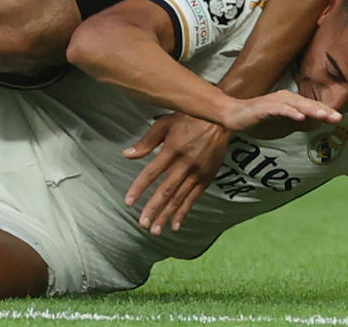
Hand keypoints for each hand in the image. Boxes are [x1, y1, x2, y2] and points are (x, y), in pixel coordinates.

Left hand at [122, 114, 229, 235]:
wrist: (220, 121)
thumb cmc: (188, 119)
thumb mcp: (165, 123)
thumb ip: (147, 141)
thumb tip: (127, 154)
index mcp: (172, 150)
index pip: (151, 173)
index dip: (139, 188)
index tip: (129, 202)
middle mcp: (184, 164)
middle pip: (166, 190)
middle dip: (153, 209)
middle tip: (143, 224)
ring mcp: (197, 173)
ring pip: (179, 198)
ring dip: (166, 215)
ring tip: (155, 230)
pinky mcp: (206, 178)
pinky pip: (193, 198)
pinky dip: (184, 212)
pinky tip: (175, 224)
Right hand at [219, 90, 339, 138]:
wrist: (234, 117)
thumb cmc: (259, 120)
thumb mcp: (283, 125)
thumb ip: (298, 124)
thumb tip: (317, 125)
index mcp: (290, 102)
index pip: (311, 107)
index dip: (325, 112)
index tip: (339, 119)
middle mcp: (284, 98)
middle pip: (307, 104)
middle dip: (323, 110)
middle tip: (338, 117)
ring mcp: (274, 101)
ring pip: (296, 105)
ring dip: (311, 110)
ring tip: (324, 116)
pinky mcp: (264, 107)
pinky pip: (280, 109)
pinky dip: (290, 112)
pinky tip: (300, 117)